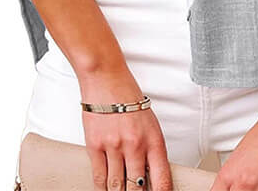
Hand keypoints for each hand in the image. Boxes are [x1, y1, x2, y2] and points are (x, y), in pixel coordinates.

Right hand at [78, 68, 173, 190]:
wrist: (106, 77)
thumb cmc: (127, 96)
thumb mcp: (149, 122)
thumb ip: (150, 149)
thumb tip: (149, 175)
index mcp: (153, 140)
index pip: (162, 180)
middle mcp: (135, 145)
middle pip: (137, 188)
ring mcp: (114, 147)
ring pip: (117, 187)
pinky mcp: (95, 146)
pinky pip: (99, 177)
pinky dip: (102, 188)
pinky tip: (105, 190)